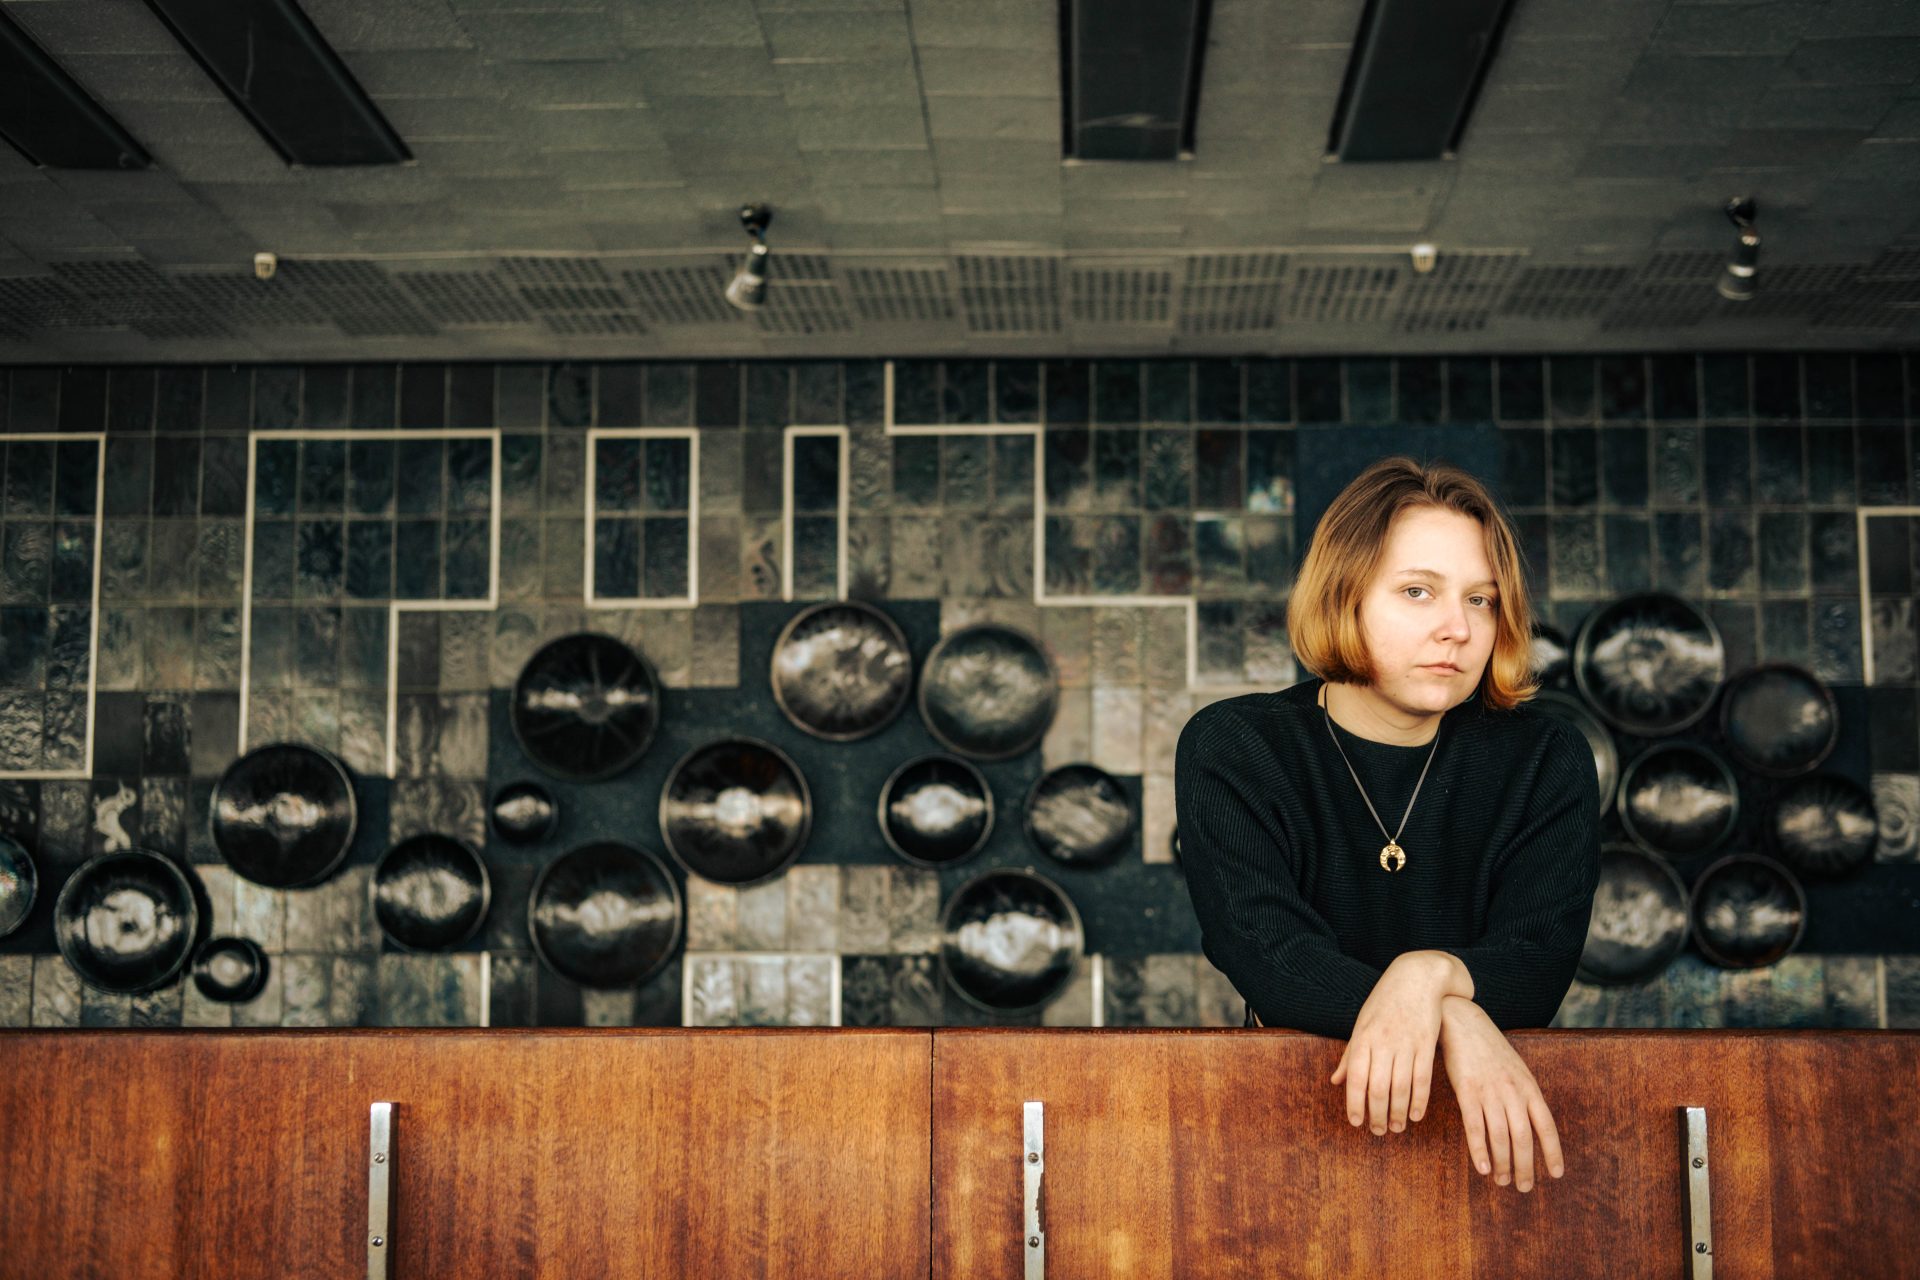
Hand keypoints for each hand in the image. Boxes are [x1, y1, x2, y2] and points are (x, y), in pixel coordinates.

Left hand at [1329, 953, 1450, 1136]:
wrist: (1416, 977)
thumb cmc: (1384, 1003)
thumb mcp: (1361, 1024)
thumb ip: (1350, 1055)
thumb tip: (1335, 1081)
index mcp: (1363, 1037)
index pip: (1356, 1078)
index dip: (1354, 1104)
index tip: (1355, 1123)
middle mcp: (1383, 1042)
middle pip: (1378, 1088)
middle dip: (1377, 1115)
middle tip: (1378, 1131)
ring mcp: (1406, 1043)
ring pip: (1401, 1088)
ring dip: (1399, 1113)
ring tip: (1397, 1127)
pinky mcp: (1427, 1045)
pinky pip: (1423, 1079)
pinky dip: (1420, 1101)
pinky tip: (1416, 1115)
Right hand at [1436, 995, 1564, 1192]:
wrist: (1462, 1021)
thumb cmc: (1489, 1048)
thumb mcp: (1516, 1069)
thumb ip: (1524, 1095)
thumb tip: (1532, 1124)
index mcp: (1528, 1086)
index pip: (1546, 1126)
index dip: (1552, 1152)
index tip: (1555, 1174)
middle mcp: (1513, 1091)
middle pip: (1524, 1137)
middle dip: (1526, 1167)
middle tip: (1525, 1188)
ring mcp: (1489, 1091)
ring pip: (1500, 1136)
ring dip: (1502, 1163)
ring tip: (1502, 1181)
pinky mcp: (1466, 1090)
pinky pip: (1475, 1126)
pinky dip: (1479, 1150)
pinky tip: (1481, 1168)